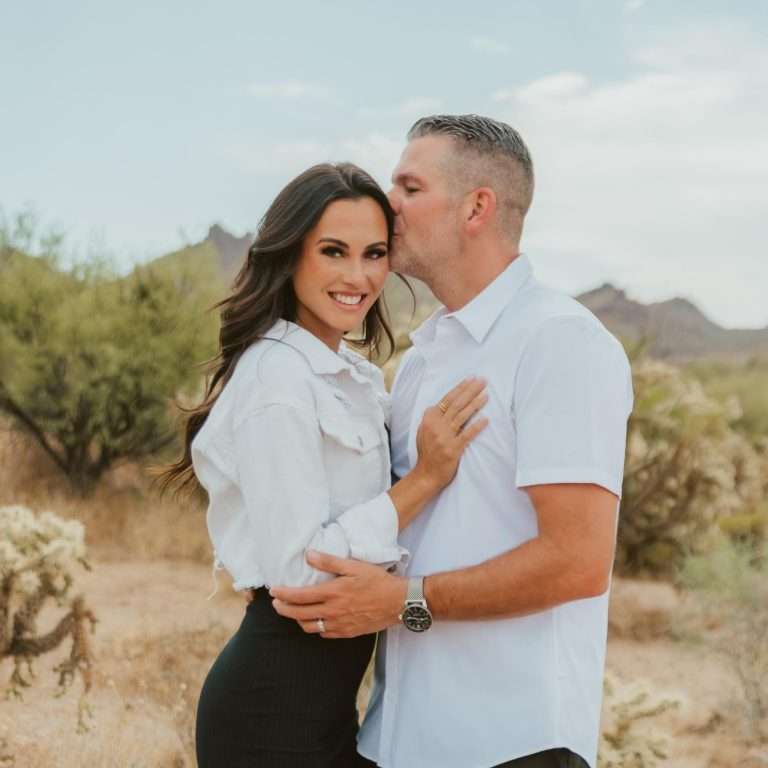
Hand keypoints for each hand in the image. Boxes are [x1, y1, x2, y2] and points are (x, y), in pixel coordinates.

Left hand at [269, 551, 406, 637]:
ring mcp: (340, 625)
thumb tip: (309, 555)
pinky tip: (315, 621)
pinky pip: (324, 634)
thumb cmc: (377, 581)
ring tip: (293, 612)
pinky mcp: (347, 633)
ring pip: (310, 627)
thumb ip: (329, 562)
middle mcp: (333, 612)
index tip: (274, 591)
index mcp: (333, 593)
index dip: (283, 595)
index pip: (299, 596)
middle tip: (276, 604)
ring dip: (297, 620)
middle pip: (299, 615)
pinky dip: (315, 628)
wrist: (399, 602)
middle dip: (283, 610)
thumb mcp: (354, 566)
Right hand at [414, 377, 488, 488]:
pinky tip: (486, 419)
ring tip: (486, 395)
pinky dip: (477, 426)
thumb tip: (441, 404)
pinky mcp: (453, 449)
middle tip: (483, 381)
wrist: (426, 474)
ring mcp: (444, 437)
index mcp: (429, 419)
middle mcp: (436, 425)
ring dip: (475, 404)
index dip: (460, 388)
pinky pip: (467, 435)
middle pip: (456, 404)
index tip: (471, 379)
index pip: (447, 399)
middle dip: (471, 390)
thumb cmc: (427, 452)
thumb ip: (432, 417)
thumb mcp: (424, 430)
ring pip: (462, 416)